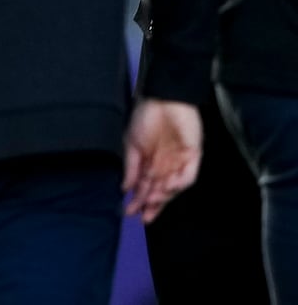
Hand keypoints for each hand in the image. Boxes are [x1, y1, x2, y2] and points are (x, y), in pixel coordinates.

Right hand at [123, 97, 202, 222]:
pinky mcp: (193, 157)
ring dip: (163, 196)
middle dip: (152, 205)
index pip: (144, 186)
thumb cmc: (146, 118)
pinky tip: (168, 187)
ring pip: (173, 187)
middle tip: (145, 218)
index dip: (138, 199)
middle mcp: (164, 165)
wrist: (165, 100)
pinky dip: (178, 183)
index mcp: (149, 162)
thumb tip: (125, 187)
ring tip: (152, 202)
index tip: (130, 211)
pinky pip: (188, 175)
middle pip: (159, 191)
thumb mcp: (131, 142)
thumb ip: (130, 166)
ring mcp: (179, 162)